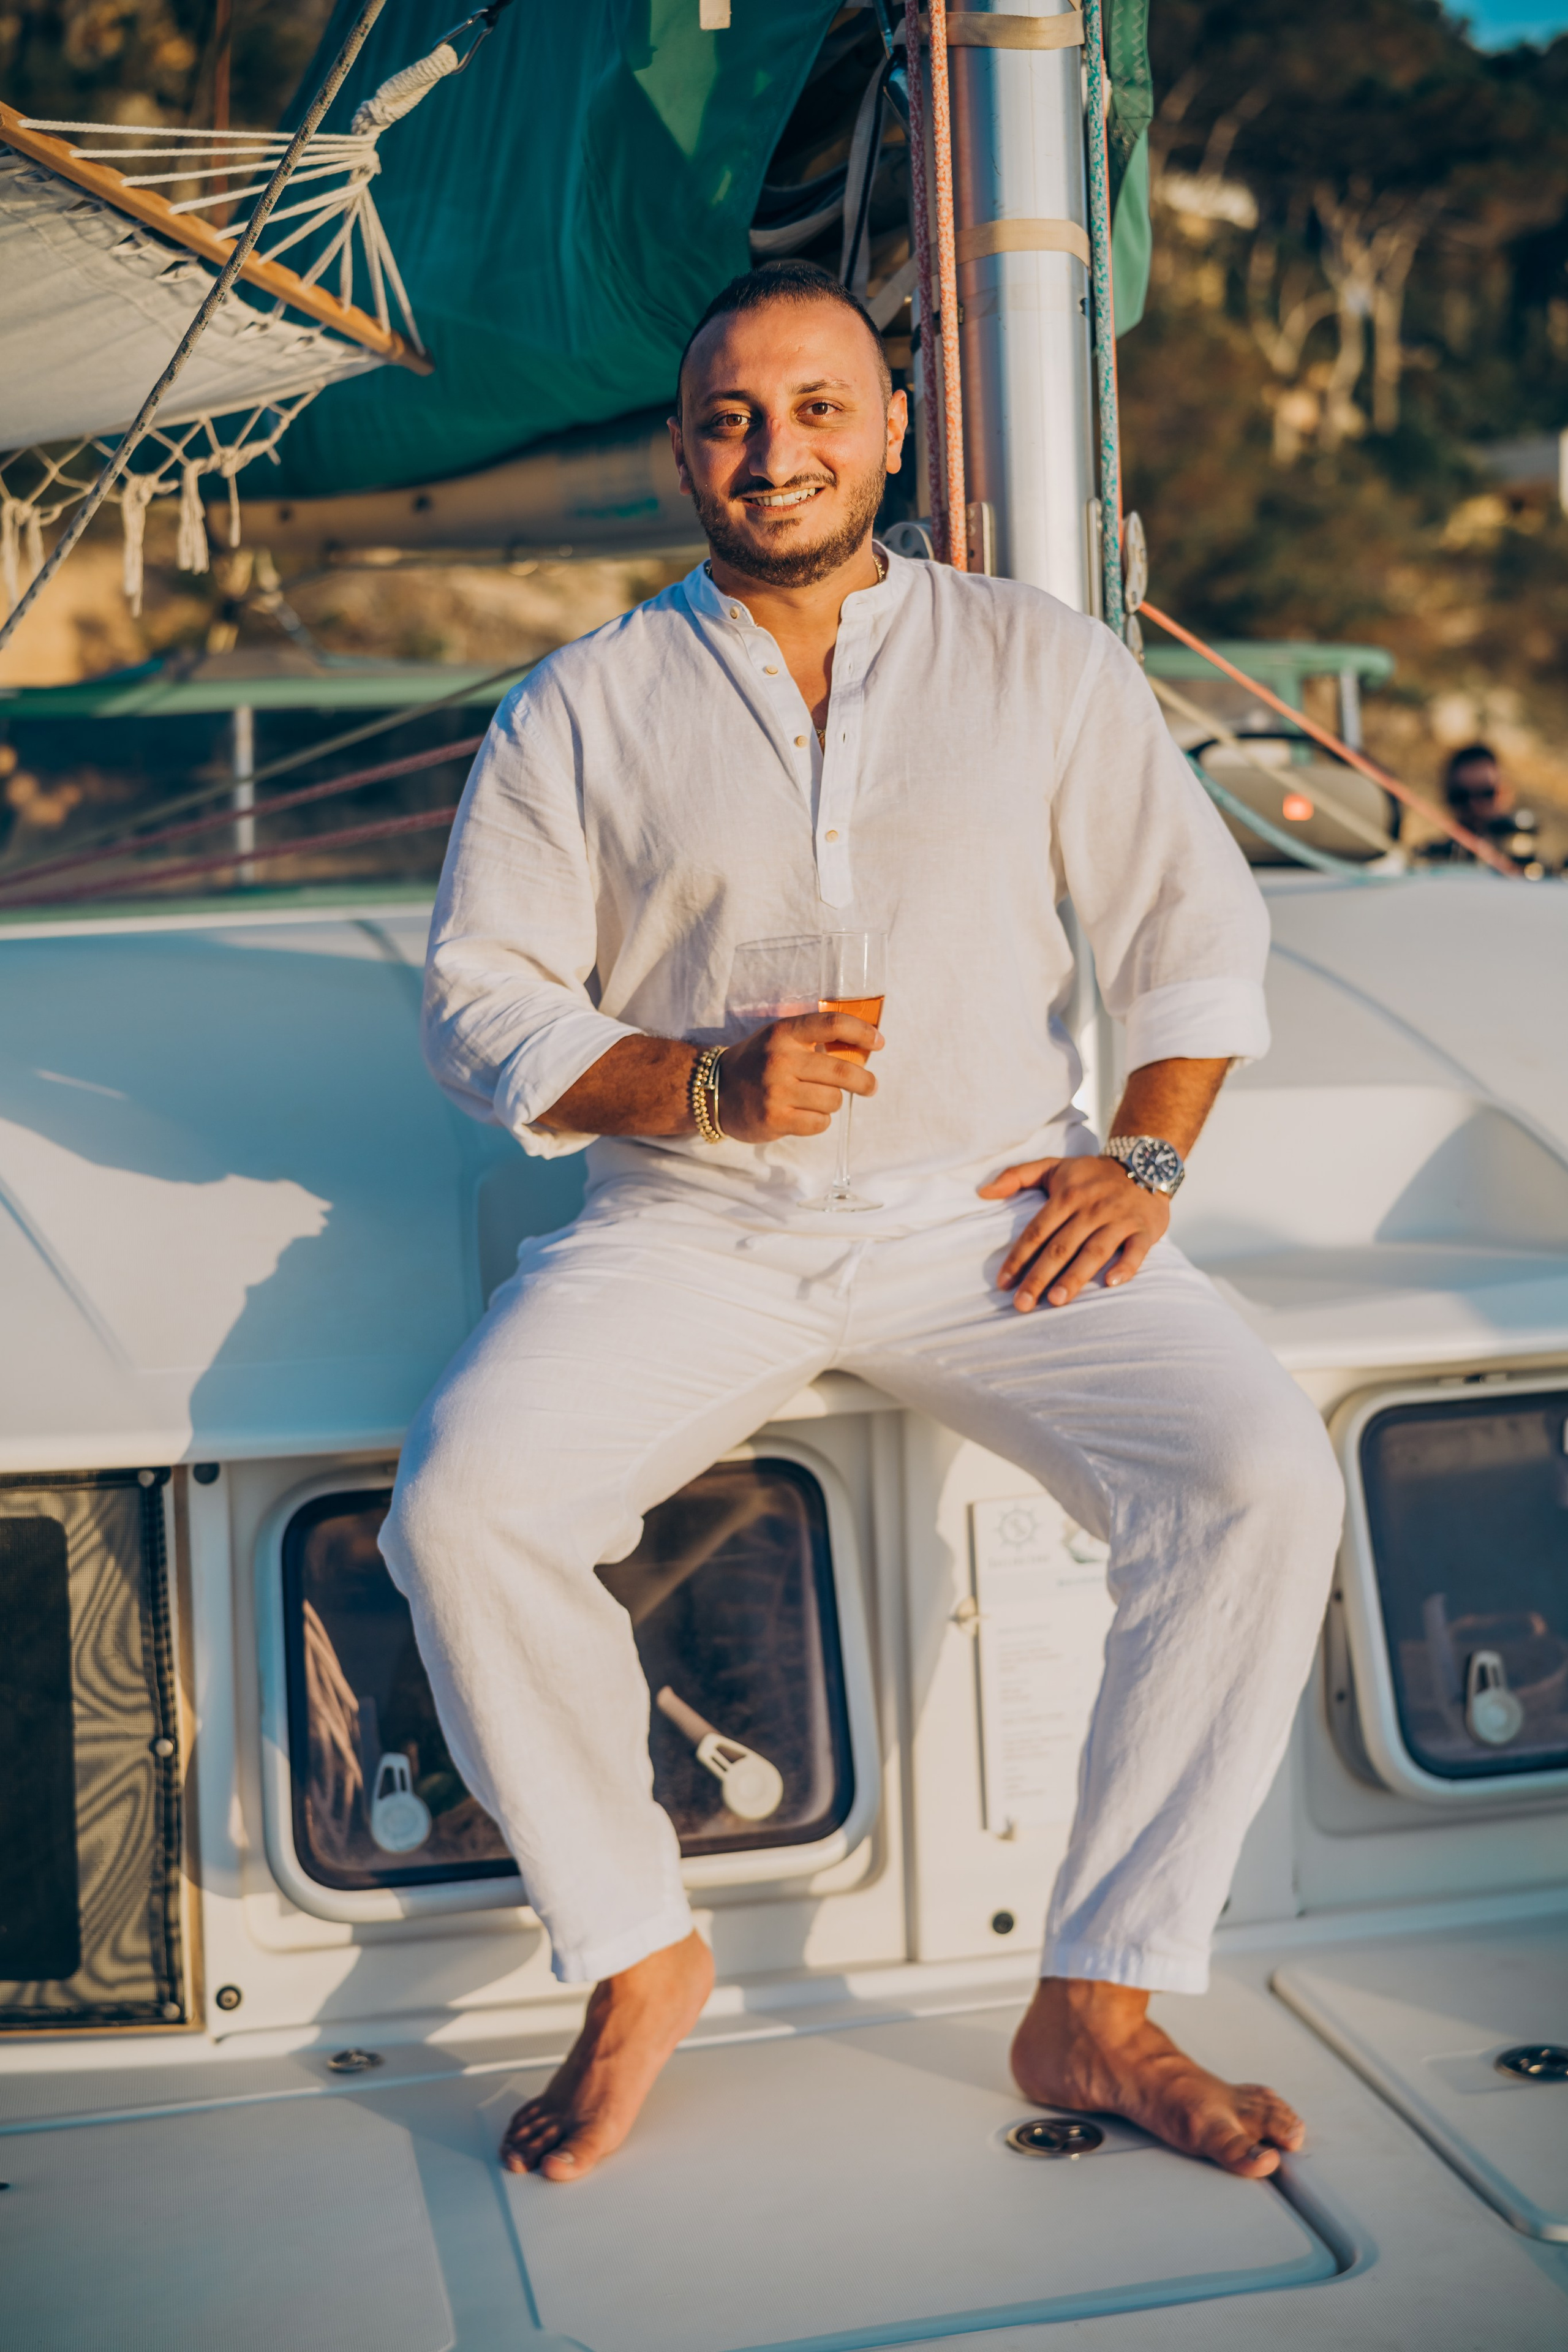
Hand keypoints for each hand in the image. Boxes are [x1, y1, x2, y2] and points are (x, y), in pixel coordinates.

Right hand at [719, 1012, 881, 1141]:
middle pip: (841, 1070)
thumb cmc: (756, 1063)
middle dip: (864, 1081)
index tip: (879, 1041)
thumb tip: (862, 1048)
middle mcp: (780, 1060)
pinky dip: (819, 1121)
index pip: (831, 1024)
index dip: (861, 1032)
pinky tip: (805, 1115)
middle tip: (870, 1086)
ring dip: (832, 1103)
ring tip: (818, 1101)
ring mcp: (776, 1091)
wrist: (714, 1091)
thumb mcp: (779, 1040)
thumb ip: (813, 1039)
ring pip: (832, 1100)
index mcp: (784, 1033)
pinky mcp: (775, 1119)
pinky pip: (819, 1123)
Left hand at [978, 1154, 1168, 1310]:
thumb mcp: (1053, 1166)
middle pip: (1061, 1247)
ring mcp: (1118, 1219)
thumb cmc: (1091, 1174)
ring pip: (1094, 1251)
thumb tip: (982, 1191)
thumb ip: (1017, 1176)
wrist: (1145, 1163)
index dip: (1018, 1257)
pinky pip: (1136, 1250)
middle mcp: (1091, 1208)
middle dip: (1039, 1277)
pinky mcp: (1144, 1229)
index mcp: (1066, 1196)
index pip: (1037, 1231)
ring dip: (1075, 1277)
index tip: (1003, 1283)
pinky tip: (1110, 1284)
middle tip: (1023, 1304)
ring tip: (1056, 1300)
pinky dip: (1125, 1266)